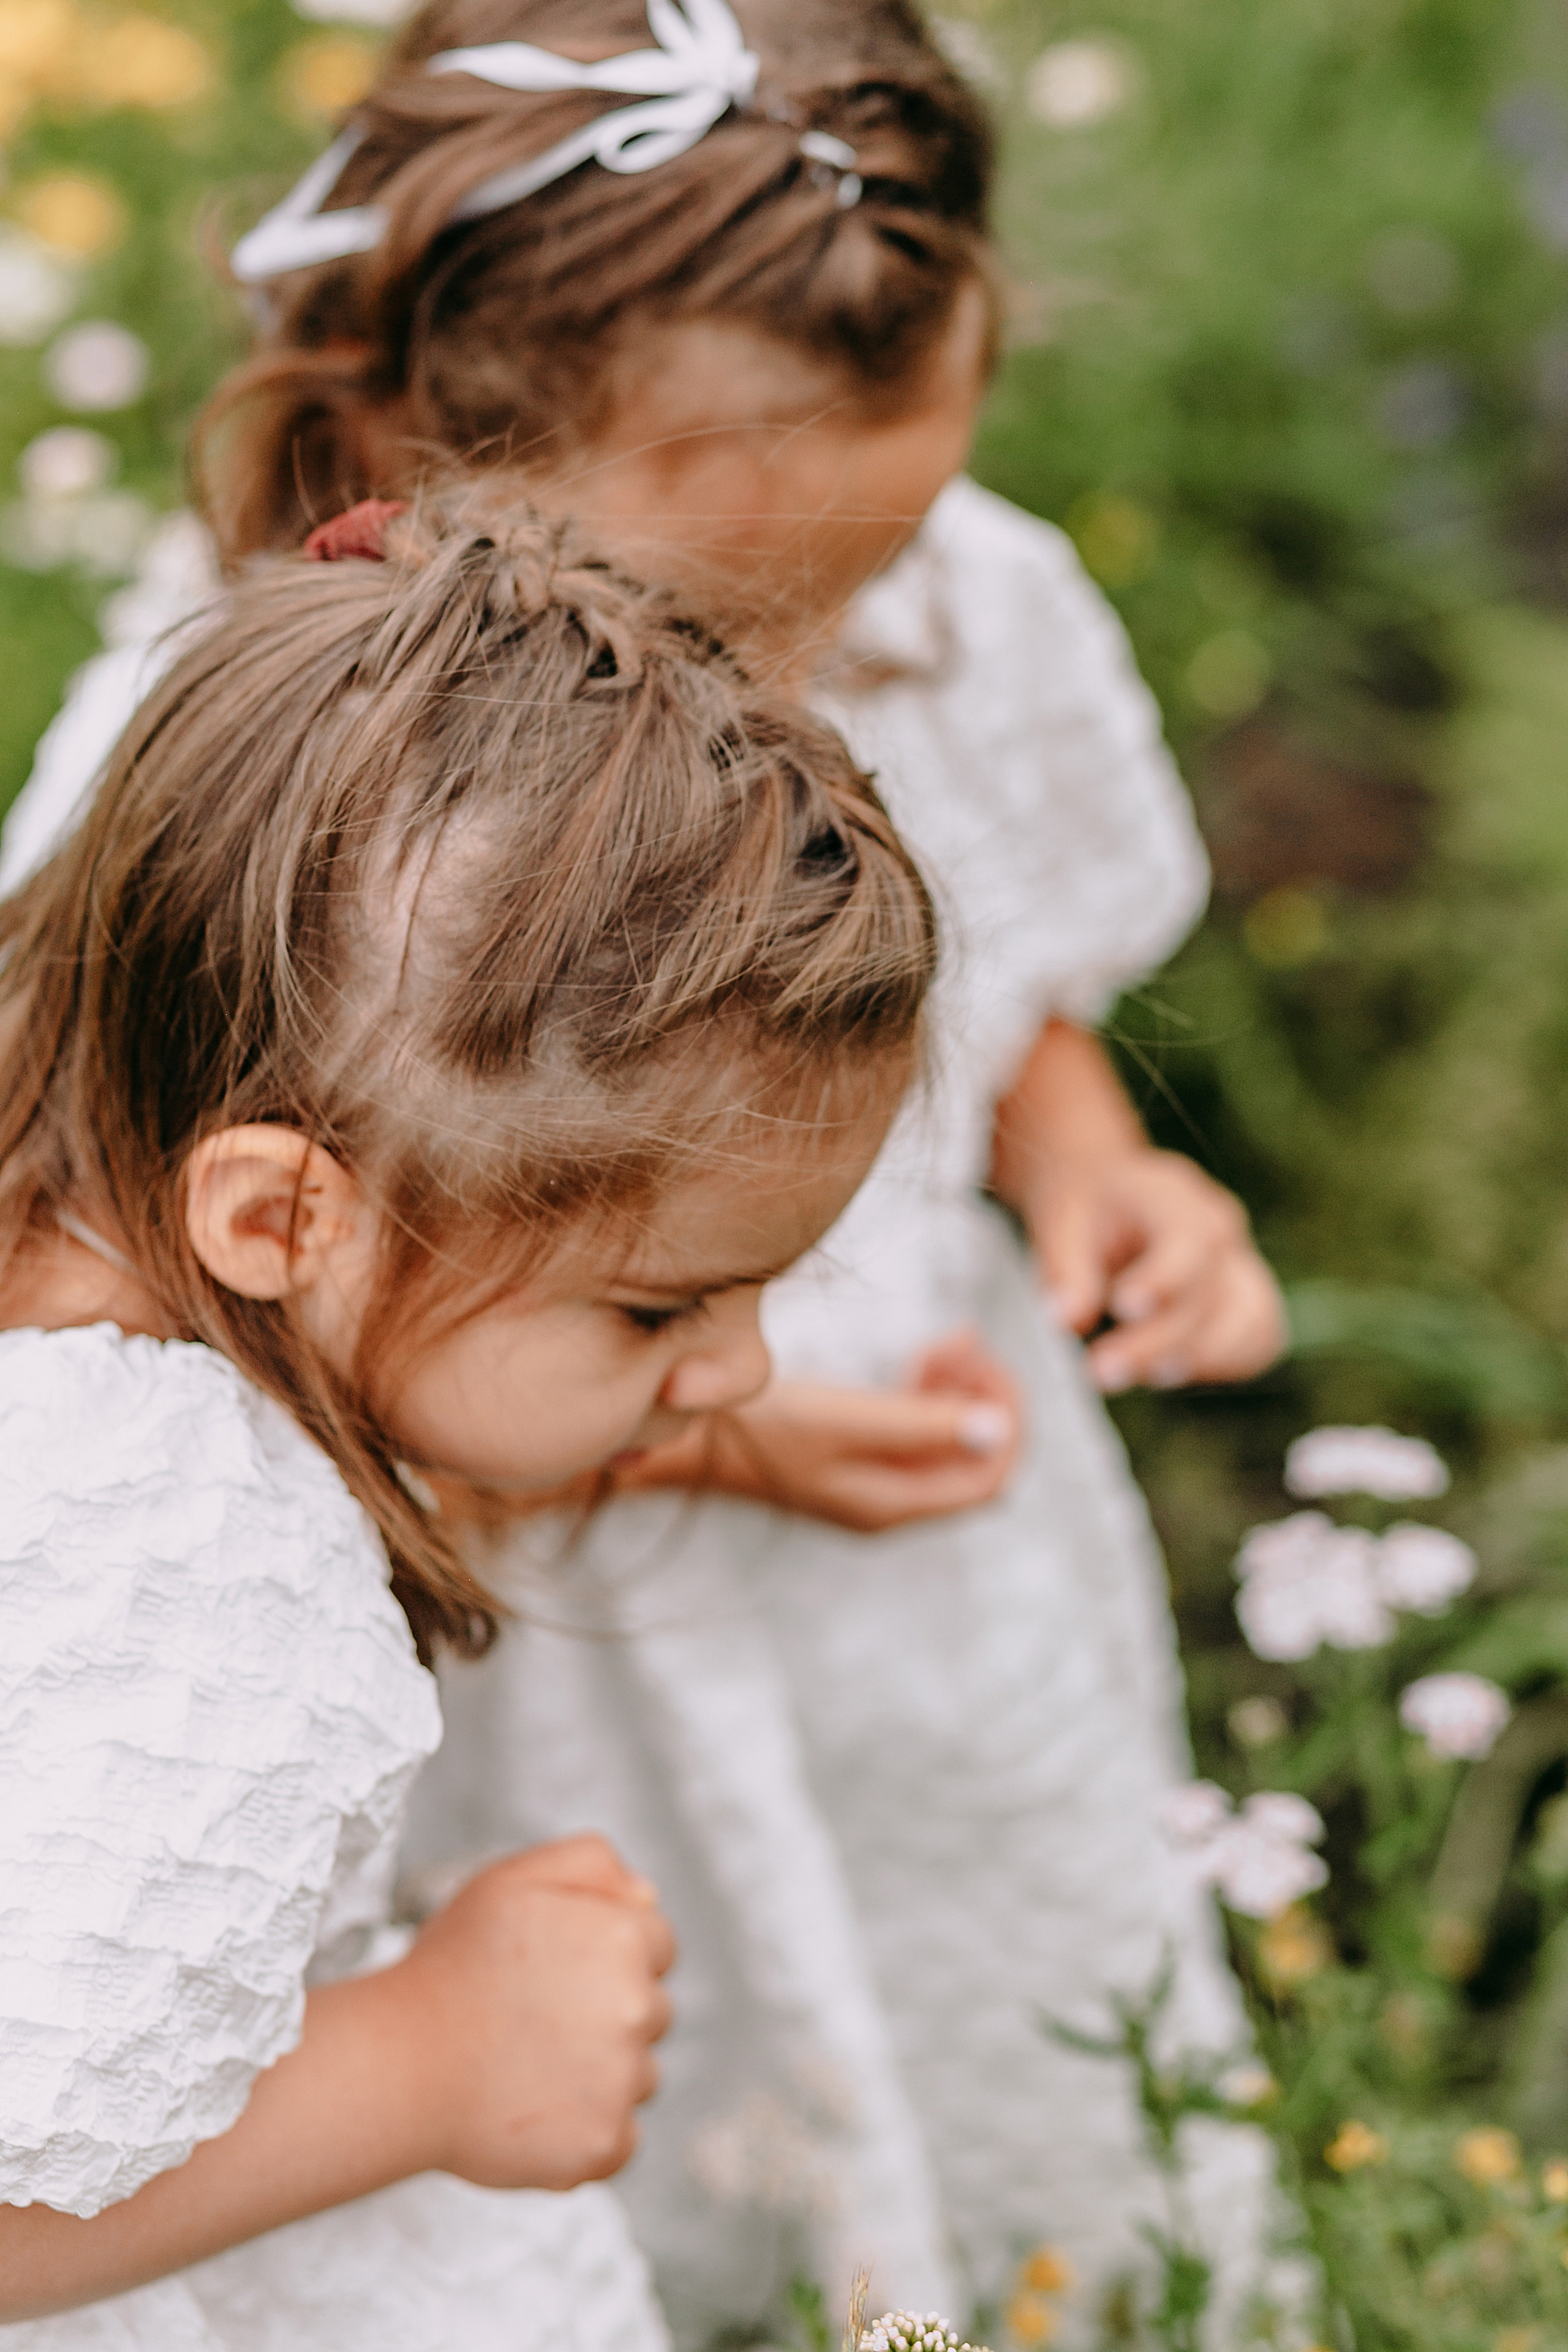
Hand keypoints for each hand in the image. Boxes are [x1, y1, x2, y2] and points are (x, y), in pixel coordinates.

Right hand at [400, 1834, 674, 2190]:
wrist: (399, 2065)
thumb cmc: (449, 1970)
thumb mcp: (511, 1880)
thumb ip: (589, 1863)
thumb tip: (648, 1897)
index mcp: (623, 1938)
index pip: (656, 1944)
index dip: (605, 1955)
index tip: (558, 1971)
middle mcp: (637, 2007)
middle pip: (652, 2010)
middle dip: (607, 2012)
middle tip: (534, 2020)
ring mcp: (623, 2081)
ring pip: (639, 2074)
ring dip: (600, 2073)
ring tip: (527, 2065)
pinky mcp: (603, 2143)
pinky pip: (620, 2137)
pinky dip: (585, 2131)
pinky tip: (534, 2111)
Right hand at [617, 1328, 1021, 1532]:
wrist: (693, 1429)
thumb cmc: (764, 1423)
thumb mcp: (846, 1419)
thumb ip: (923, 1426)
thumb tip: (1000, 1433)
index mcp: (895, 1504)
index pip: (989, 1480)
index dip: (1006, 1424)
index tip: (988, 1368)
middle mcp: (892, 1500)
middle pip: (976, 1459)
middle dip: (986, 1400)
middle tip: (966, 1345)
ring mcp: (876, 1479)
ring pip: (951, 1438)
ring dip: (960, 1389)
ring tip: (949, 1340)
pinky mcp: (859, 1454)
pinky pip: (919, 1427)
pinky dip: (931, 1391)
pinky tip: (926, 1356)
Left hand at [1032, 1148, 1284, 1392]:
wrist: (1108, 1191)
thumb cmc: (1086, 1204)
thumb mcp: (1060, 1220)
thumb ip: (1066, 1269)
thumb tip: (1069, 1322)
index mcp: (1178, 1197)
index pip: (1193, 1240)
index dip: (1165, 1280)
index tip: (1122, 1309)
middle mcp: (1223, 1231)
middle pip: (1213, 1295)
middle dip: (1158, 1343)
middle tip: (1101, 1372)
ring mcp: (1240, 1265)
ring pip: (1252, 1323)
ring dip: (1196, 1361)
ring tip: (1131, 1375)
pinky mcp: (1244, 1299)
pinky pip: (1260, 1339)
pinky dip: (1222, 1365)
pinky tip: (1165, 1371)